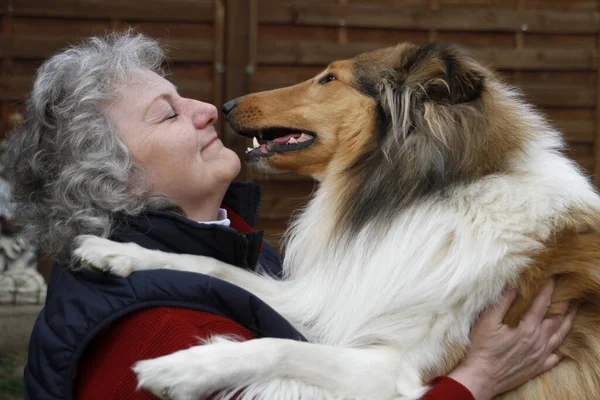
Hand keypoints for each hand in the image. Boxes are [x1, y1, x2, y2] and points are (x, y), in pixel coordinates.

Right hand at [448, 279, 575, 399]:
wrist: (482, 377)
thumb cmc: (482, 348)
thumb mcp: (487, 321)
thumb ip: (502, 303)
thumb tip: (513, 287)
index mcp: (527, 328)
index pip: (542, 303)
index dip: (548, 289)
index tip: (552, 277)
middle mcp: (538, 341)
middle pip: (557, 319)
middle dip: (563, 304)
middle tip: (568, 293)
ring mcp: (540, 355)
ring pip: (560, 336)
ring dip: (567, 323)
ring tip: (573, 312)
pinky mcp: (537, 367)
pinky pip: (555, 357)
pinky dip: (561, 349)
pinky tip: (562, 344)